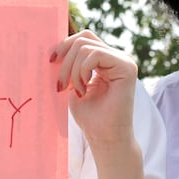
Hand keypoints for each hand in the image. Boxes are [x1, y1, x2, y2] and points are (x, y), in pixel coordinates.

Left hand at [53, 30, 136, 147]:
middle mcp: (117, 58)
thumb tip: (54, 48)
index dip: (64, 45)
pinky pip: (95, 55)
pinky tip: (84, 89)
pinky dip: (82, 71)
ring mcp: (124, 61)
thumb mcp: (74, 85)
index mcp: (106, 61)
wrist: (105, 139)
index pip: (84, 38)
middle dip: (65, 61)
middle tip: (61, 86)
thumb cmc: (90, 118)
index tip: (51, 61)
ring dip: (73, 71)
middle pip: (83, 39)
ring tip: (77, 91)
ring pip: (86, 47)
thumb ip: (70, 66)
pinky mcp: (127, 67)